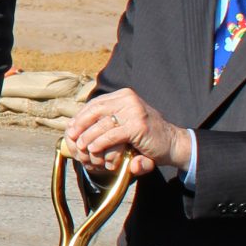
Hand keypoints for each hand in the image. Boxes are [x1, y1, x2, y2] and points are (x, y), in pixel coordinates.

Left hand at [64, 88, 186, 174]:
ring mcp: (134, 112)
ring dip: (87, 137)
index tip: (71, 128)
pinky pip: (111, 135)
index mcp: (125, 95)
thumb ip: (106, 120)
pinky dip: (99, 143)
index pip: (96, 103)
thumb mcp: (125, 122)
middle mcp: (129, 99)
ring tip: (81, 147)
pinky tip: (93, 150)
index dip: (81, 115)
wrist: (173, 143)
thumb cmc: (146, 135)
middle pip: (95, 110)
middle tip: (72, 137)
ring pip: (101, 124)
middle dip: (80, 124)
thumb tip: (75, 124)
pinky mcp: (137, 127)